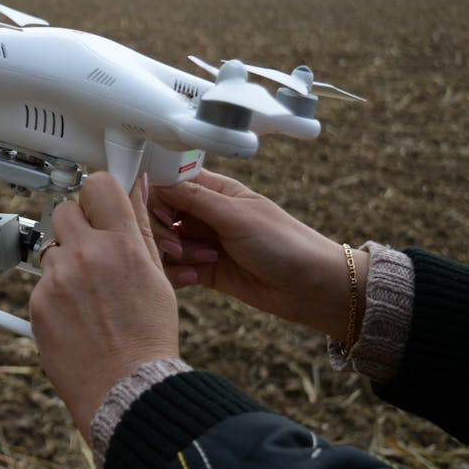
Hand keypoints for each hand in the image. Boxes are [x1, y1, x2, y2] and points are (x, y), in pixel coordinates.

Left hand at [29, 173, 178, 435]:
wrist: (126, 389)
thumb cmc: (147, 338)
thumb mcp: (158, 277)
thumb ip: (141, 229)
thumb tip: (137, 189)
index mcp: (122, 245)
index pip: (99, 185)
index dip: (100, 194)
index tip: (101, 205)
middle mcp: (86, 254)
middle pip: (65, 209)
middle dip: (78, 225)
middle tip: (94, 252)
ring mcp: (58, 277)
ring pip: (52, 247)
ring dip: (65, 261)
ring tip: (89, 293)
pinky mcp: (37, 301)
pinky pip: (42, 280)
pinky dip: (55, 291)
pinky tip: (76, 314)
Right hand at [150, 169, 366, 341]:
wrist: (312, 288)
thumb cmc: (285, 243)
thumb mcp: (236, 215)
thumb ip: (194, 198)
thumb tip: (156, 181)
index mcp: (215, 192)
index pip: (170, 183)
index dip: (158, 197)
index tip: (162, 214)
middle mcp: (205, 215)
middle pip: (161, 214)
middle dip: (163, 230)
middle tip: (177, 245)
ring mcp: (204, 242)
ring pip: (165, 243)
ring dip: (173, 254)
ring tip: (199, 262)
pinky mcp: (205, 270)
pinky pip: (175, 268)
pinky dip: (177, 273)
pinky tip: (195, 278)